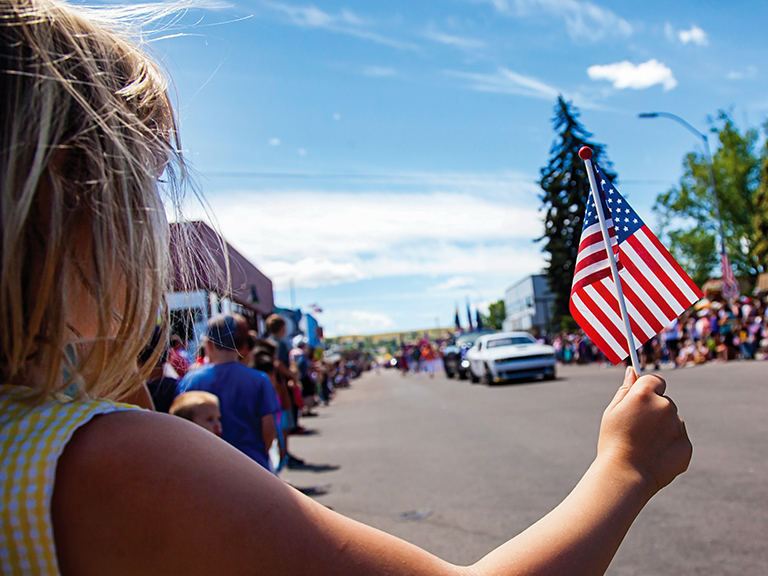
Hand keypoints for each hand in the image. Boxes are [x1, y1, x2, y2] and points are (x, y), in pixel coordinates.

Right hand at [597, 368, 691, 495]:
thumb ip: (625, 389)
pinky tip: (654, 456)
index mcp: (645, 394)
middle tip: (637, 429)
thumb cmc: (613, 441)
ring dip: (663, 429)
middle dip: (654, 411)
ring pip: (673, 422)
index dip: (648, 391)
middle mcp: (665, 406)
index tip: (640, 402)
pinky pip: (679, 440)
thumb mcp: (612, 412)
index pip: (656, 381)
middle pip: (665, 402)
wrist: (625, 475)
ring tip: (645, 446)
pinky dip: (670, 446)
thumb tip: (632, 370)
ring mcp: (679, 426)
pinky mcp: (686, 446)